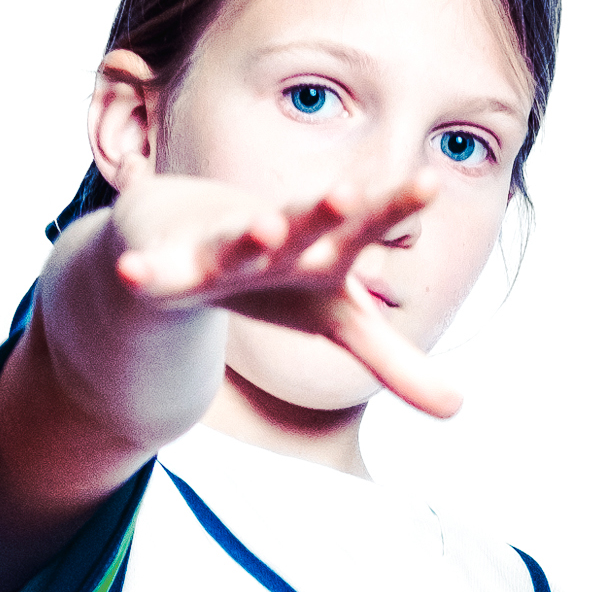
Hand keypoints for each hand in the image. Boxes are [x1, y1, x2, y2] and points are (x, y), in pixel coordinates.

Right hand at [106, 173, 462, 418]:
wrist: (180, 240)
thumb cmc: (272, 278)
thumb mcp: (334, 319)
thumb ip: (393, 359)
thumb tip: (459, 410)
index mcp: (318, 248)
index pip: (364, 227)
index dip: (394, 206)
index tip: (430, 181)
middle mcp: (272, 236)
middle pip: (305, 222)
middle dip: (325, 209)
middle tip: (349, 192)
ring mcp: (216, 246)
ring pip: (235, 239)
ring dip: (249, 233)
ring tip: (266, 224)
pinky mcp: (164, 264)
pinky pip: (155, 271)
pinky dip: (143, 270)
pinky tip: (132, 271)